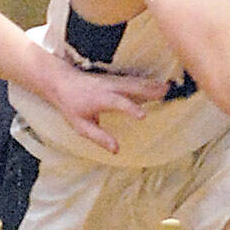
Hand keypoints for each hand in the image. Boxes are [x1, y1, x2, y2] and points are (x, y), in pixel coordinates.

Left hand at [46, 57, 165, 152]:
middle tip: (165, 93)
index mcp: (100, 99)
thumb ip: (99, 137)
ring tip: (167, 89)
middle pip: (132, 87)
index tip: (143, 115)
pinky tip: (157, 86)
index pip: (118, 103)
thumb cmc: (71, 106)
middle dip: (149, 90)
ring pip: (135, 82)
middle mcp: (109, 87)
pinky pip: (133, 81)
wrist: (62, 82)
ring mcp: (113, 81)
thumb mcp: (81, 126)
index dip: (130, 108)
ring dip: (151, 85)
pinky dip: (146, 83)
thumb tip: (116, 150)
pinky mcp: (115, 79)